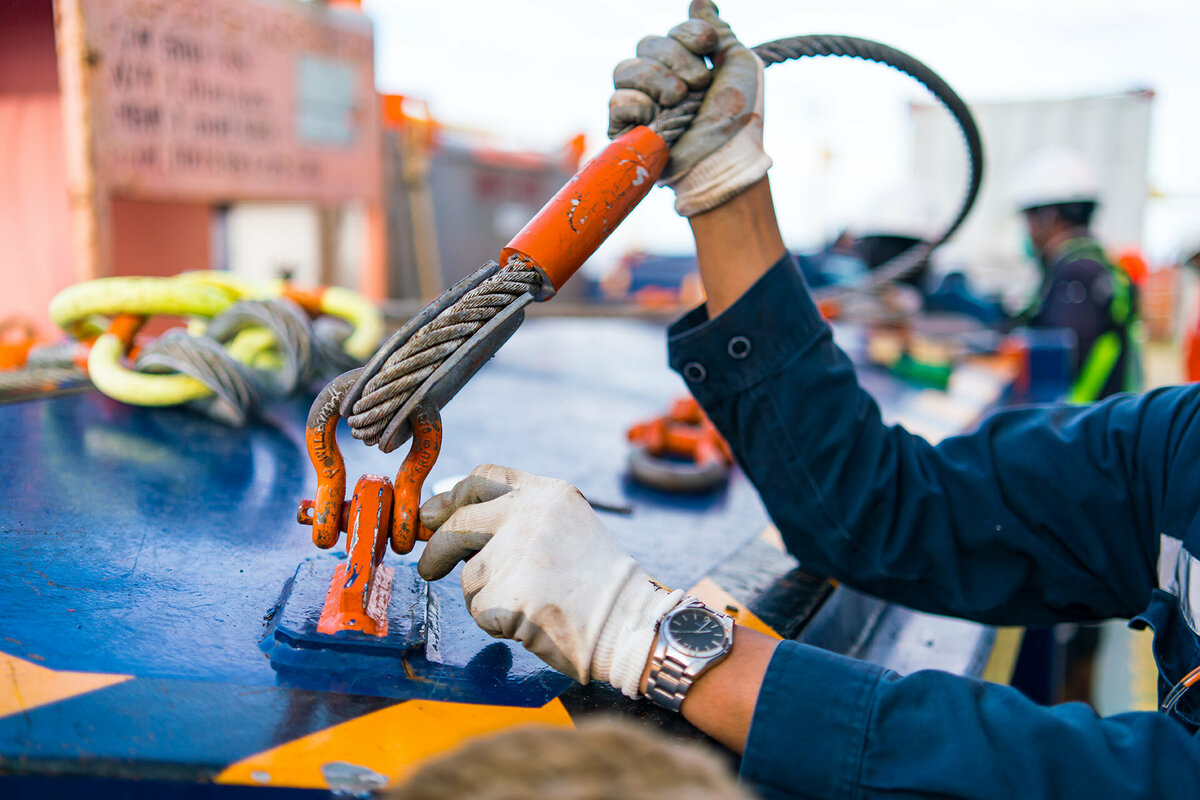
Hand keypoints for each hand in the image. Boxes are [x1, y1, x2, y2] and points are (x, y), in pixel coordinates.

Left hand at [418, 465, 683, 696]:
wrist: (628, 623)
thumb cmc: (596, 581)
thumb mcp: (566, 525)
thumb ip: (516, 515)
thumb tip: (443, 518)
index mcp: (547, 494)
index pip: (483, 477)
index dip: (452, 497)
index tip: (435, 516)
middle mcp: (530, 516)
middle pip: (458, 523)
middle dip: (438, 548)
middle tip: (430, 567)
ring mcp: (518, 555)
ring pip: (469, 574)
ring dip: (486, 594)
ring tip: (528, 600)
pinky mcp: (508, 595)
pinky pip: (479, 609)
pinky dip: (495, 621)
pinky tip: (530, 619)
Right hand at [608, 0, 770, 216]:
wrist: (725, 157)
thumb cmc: (738, 118)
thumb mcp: (737, 64)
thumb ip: (717, 31)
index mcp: (684, 66)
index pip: (671, 33)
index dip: (688, 35)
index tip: (709, 48)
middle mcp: (658, 81)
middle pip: (646, 45)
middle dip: (676, 59)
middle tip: (699, 85)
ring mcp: (640, 105)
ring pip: (624, 69)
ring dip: (657, 79)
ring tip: (680, 101)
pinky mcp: (625, 130)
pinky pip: (616, 101)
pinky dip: (638, 105)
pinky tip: (656, 118)